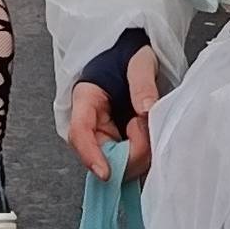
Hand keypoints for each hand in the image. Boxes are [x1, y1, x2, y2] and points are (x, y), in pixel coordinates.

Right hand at [66, 44, 160, 180]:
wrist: (132, 55)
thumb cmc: (129, 55)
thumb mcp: (139, 61)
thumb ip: (142, 83)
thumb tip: (146, 109)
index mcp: (86, 100)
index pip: (80, 133)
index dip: (91, 156)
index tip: (106, 173)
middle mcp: (91, 123)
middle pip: (102, 155)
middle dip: (129, 152)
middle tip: (143, 125)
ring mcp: (104, 136)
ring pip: (118, 163)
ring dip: (140, 152)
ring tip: (145, 122)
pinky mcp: (119, 144)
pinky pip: (130, 161)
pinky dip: (144, 154)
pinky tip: (149, 136)